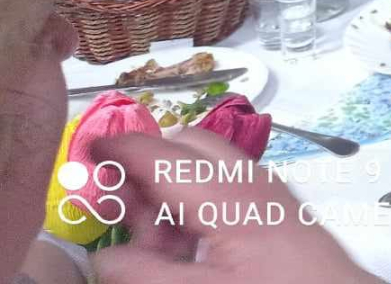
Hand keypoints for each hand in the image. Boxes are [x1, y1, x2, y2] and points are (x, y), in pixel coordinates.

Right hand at [91, 131, 380, 283]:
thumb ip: (145, 275)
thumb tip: (105, 259)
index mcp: (225, 194)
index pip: (159, 153)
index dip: (118, 148)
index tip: (87, 153)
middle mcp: (248, 178)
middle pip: (184, 146)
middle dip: (147, 173)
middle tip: (132, 225)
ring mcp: (266, 186)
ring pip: (204, 165)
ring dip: (173, 192)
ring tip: (165, 250)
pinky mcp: (277, 203)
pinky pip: (225, 184)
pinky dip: (198, 204)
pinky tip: (194, 250)